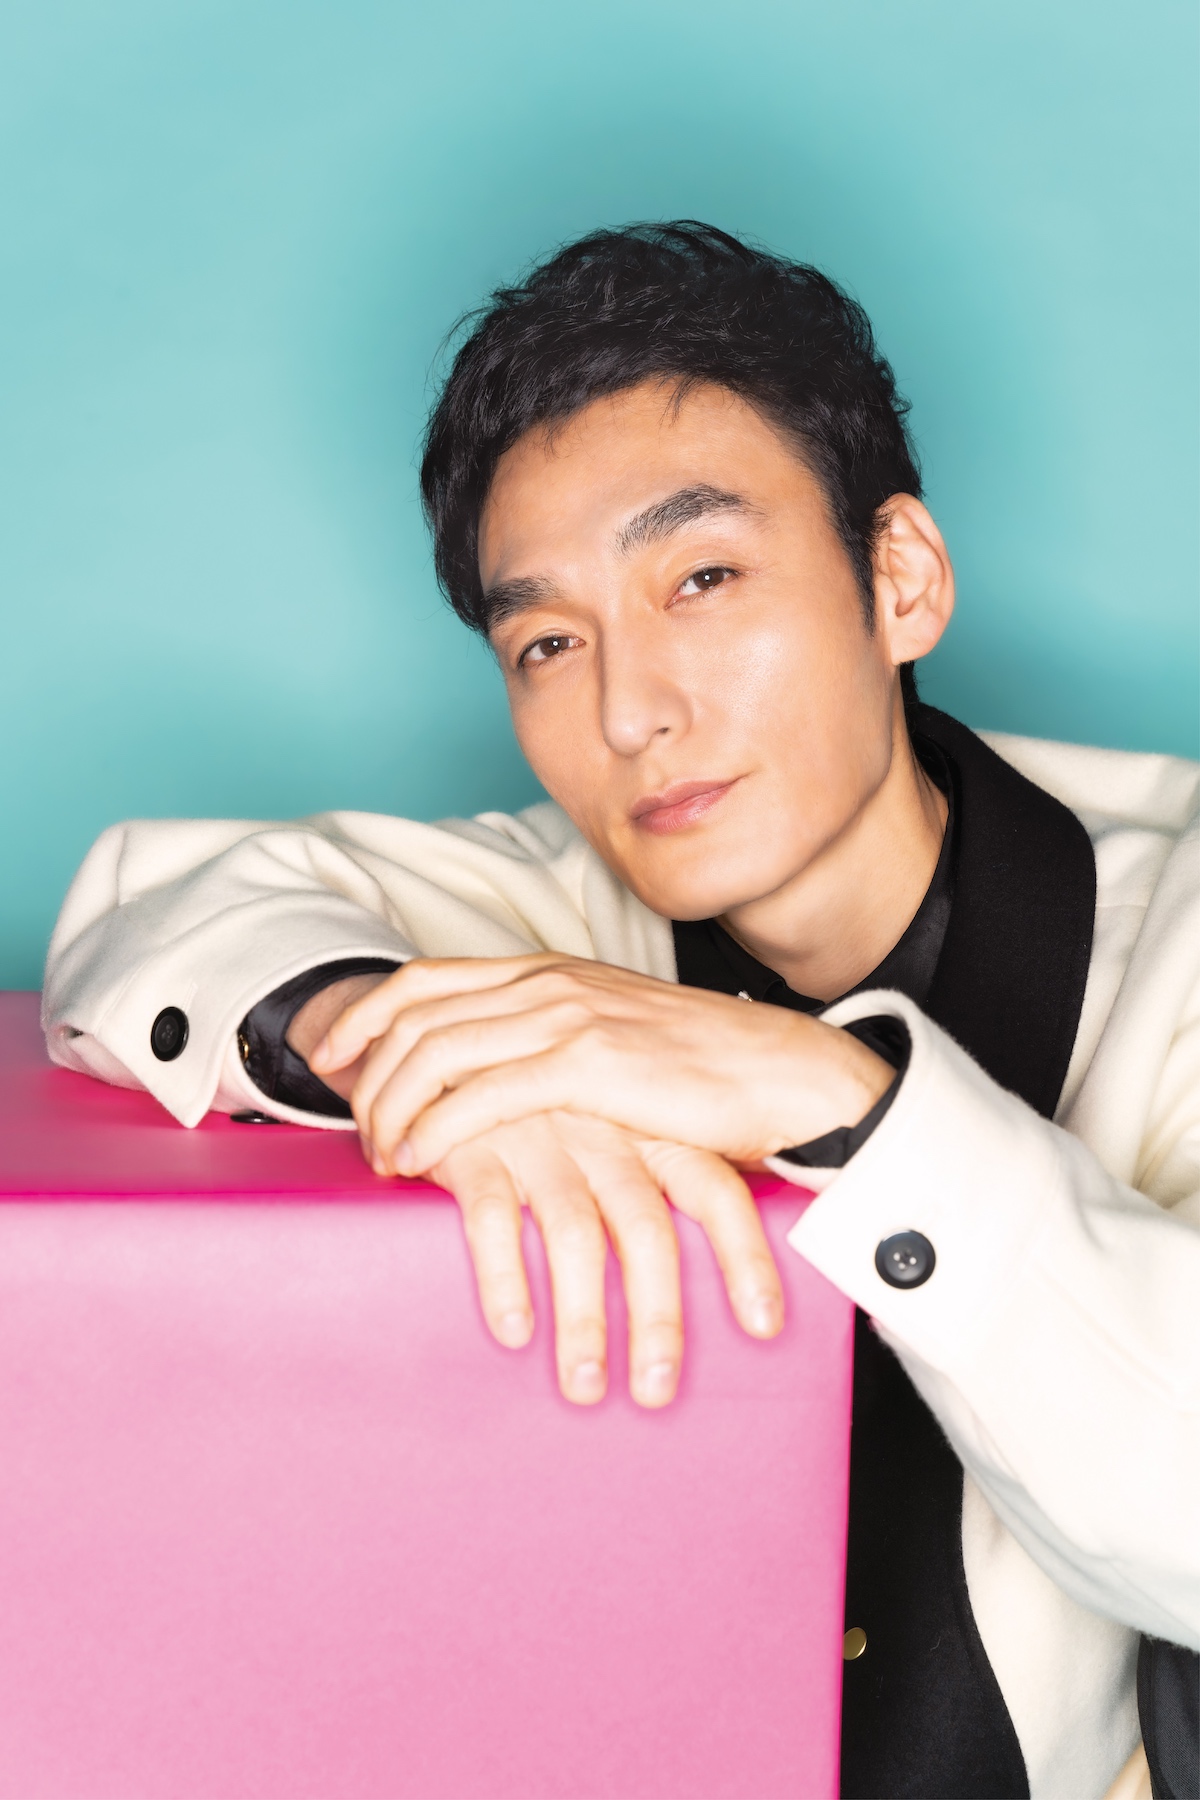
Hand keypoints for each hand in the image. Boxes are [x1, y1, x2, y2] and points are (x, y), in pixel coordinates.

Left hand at [310, 953, 893, 1176]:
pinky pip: (481, 1097)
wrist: (782, 1070)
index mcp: (549, 970)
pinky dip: (435, 1130)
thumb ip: (555, 1037)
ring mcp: (565, 1017)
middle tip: (351, 1125)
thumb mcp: (616, 1034)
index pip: (427, 977)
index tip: (332, 1056)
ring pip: (436, 1053)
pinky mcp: (587, 1064)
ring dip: (391, 1108)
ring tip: (381, 1156)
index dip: (366, 1013)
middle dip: (366, 1071)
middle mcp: (546, 982)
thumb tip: (500, 1072)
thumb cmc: (703, 1066)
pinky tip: (420, 1161)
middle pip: (416, 1014)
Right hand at [427, 1110, 782, 1407]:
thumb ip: (655, 1187)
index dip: (745, 1256)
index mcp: (651, 1131)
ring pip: (574, 1234)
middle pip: (647, 1230)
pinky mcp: (476, 1144)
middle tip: (657, 1391)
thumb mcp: (617, 1126)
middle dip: (657, 1315)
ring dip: (582, 1317)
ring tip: (586, 1386)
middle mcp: (605, 1135)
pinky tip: (514, 1330)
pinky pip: (492, 1215)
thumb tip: (700, 1281)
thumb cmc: (552, 1102)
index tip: (763, 1328)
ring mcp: (542, 1137)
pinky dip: (504, 1275)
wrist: (460, 1038)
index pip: (717, 1192)